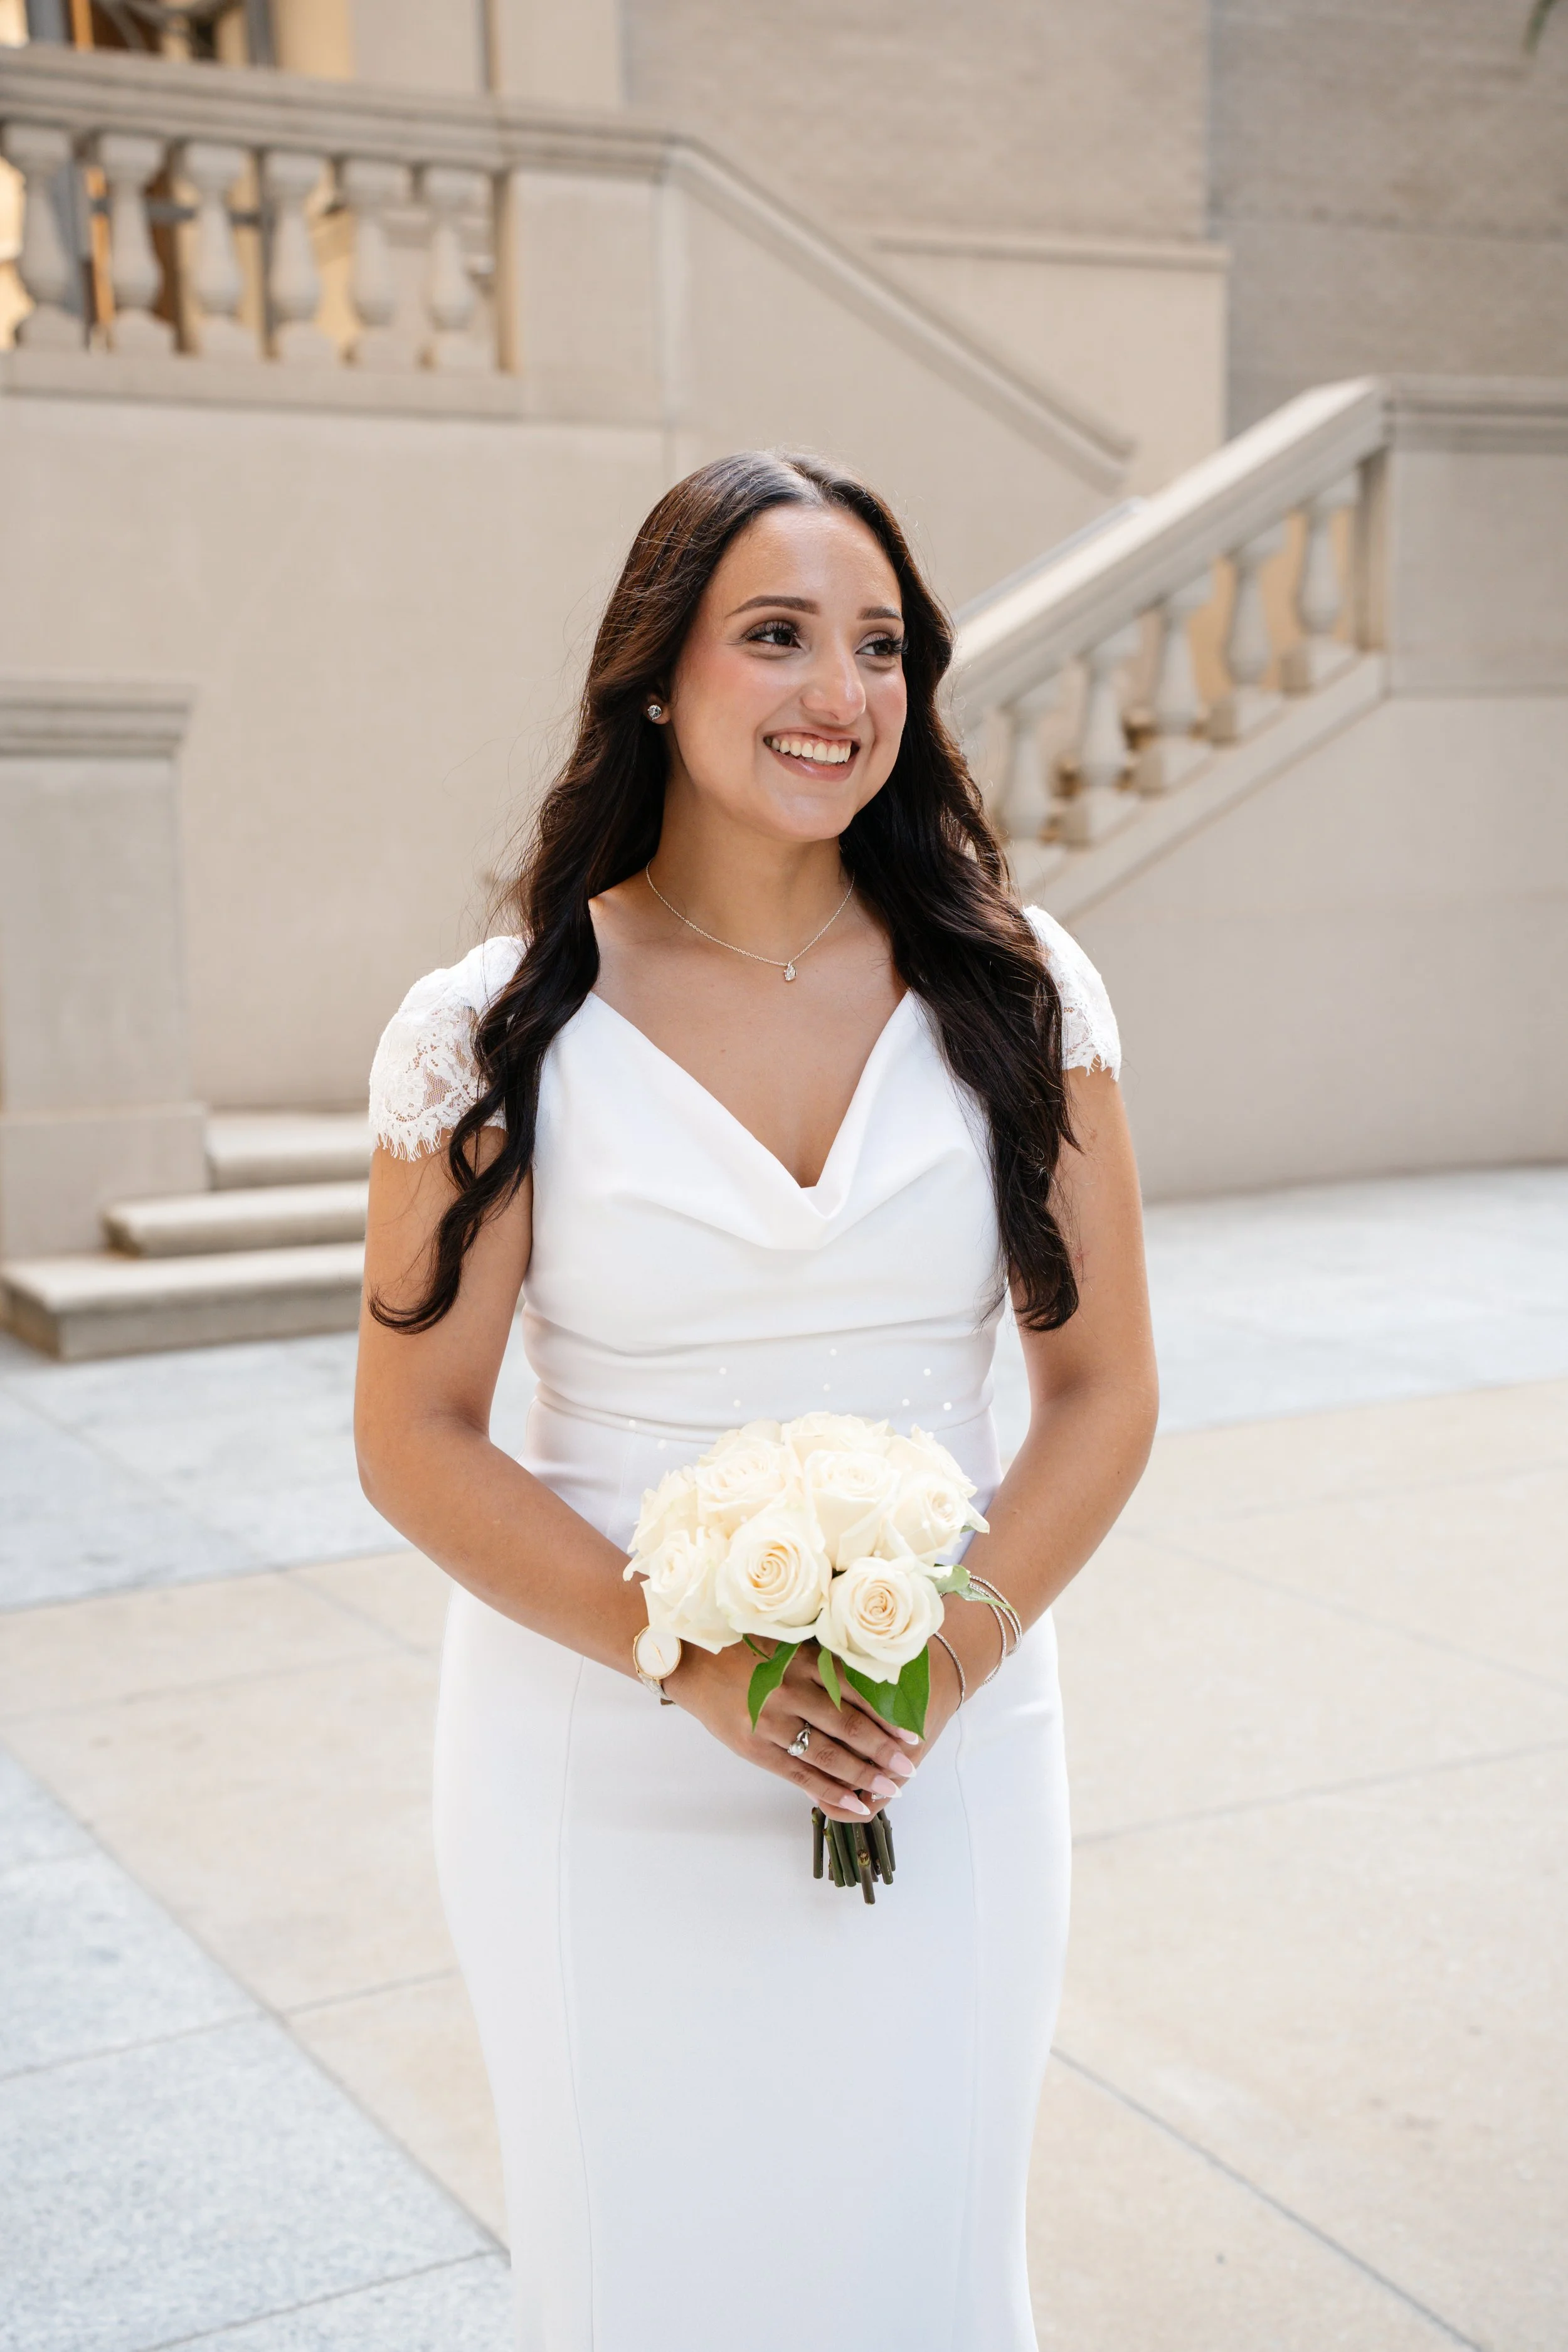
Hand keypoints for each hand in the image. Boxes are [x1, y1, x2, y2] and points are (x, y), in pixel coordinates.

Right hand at [667, 1641, 917, 1822]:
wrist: (692, 1661)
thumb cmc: (743, 1650)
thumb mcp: (787, 1647)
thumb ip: (821, 1667)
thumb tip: (867, 1695)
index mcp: (804, 1661)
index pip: (857, 1692)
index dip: (887, 1716)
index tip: (911, 1734)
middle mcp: (791, 1690)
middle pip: (848, 1726)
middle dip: (883, 1752)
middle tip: (908, 1769)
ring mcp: (771, 1721)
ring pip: (828, 1754)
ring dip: (863, 1776)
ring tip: (889, 1789)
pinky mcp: (754, 1747)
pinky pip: (799, 1774)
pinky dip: (828, 1791)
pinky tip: (852, 1803)